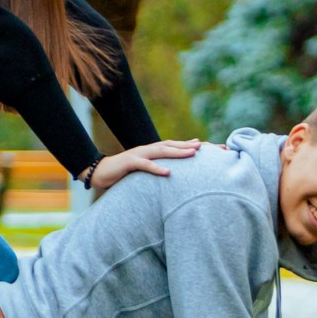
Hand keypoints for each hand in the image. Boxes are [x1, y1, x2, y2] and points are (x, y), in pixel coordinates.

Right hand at [85, 138, 202, 195]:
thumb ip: (161, 165)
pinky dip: (156, 168)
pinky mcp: (129, 163)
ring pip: (161, 151)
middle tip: (212, 148)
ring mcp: (139, 154)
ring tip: (193, 153)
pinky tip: (167, 172)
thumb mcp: (146, 168)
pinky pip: (144, 165)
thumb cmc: (125, 172)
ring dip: (178, 152)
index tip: (217, 149)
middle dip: (193, 146)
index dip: (197, 147)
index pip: (178, 146)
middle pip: (173, 145)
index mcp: (154, 151)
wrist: (100, 172)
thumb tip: (178, 167)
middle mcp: (149, 149)